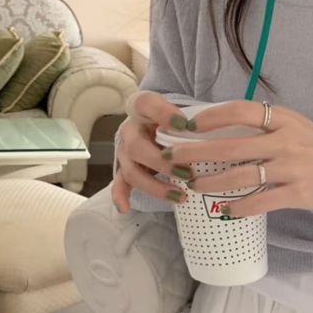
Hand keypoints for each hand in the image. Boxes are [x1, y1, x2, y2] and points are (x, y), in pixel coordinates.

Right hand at [111, 91, 193, 212]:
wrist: (160, 125)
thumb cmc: (174, 119)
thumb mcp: (183, 109)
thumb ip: (190, 116)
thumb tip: (193, 128)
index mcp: (143, 109)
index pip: (147, 104)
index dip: (164, 114)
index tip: (184, 124)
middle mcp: (130, 130)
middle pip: (137, 147)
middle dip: (162, 163)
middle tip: (187, 173)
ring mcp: (126, 152)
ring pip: (132, 171)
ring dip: (155, 186)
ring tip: (181, 196)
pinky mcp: (125, 169)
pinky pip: (119, 183)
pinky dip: (120, 196)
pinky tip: (125, 209)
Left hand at [159, 100, 312, 219]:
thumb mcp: (302, 128)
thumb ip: (272, 130)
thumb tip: (233, 134)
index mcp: (285, 120)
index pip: (240, 111)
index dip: (210, 117)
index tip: (186, 123)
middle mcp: (287, 141)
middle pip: (232, 145)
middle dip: (197, 152)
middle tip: (173, 158)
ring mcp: (293, 168)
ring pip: (242, 175)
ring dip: (212, 183)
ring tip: (192, 188)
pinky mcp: (300, 194)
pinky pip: (262, 201)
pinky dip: (241, 207)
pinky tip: (226, 212)